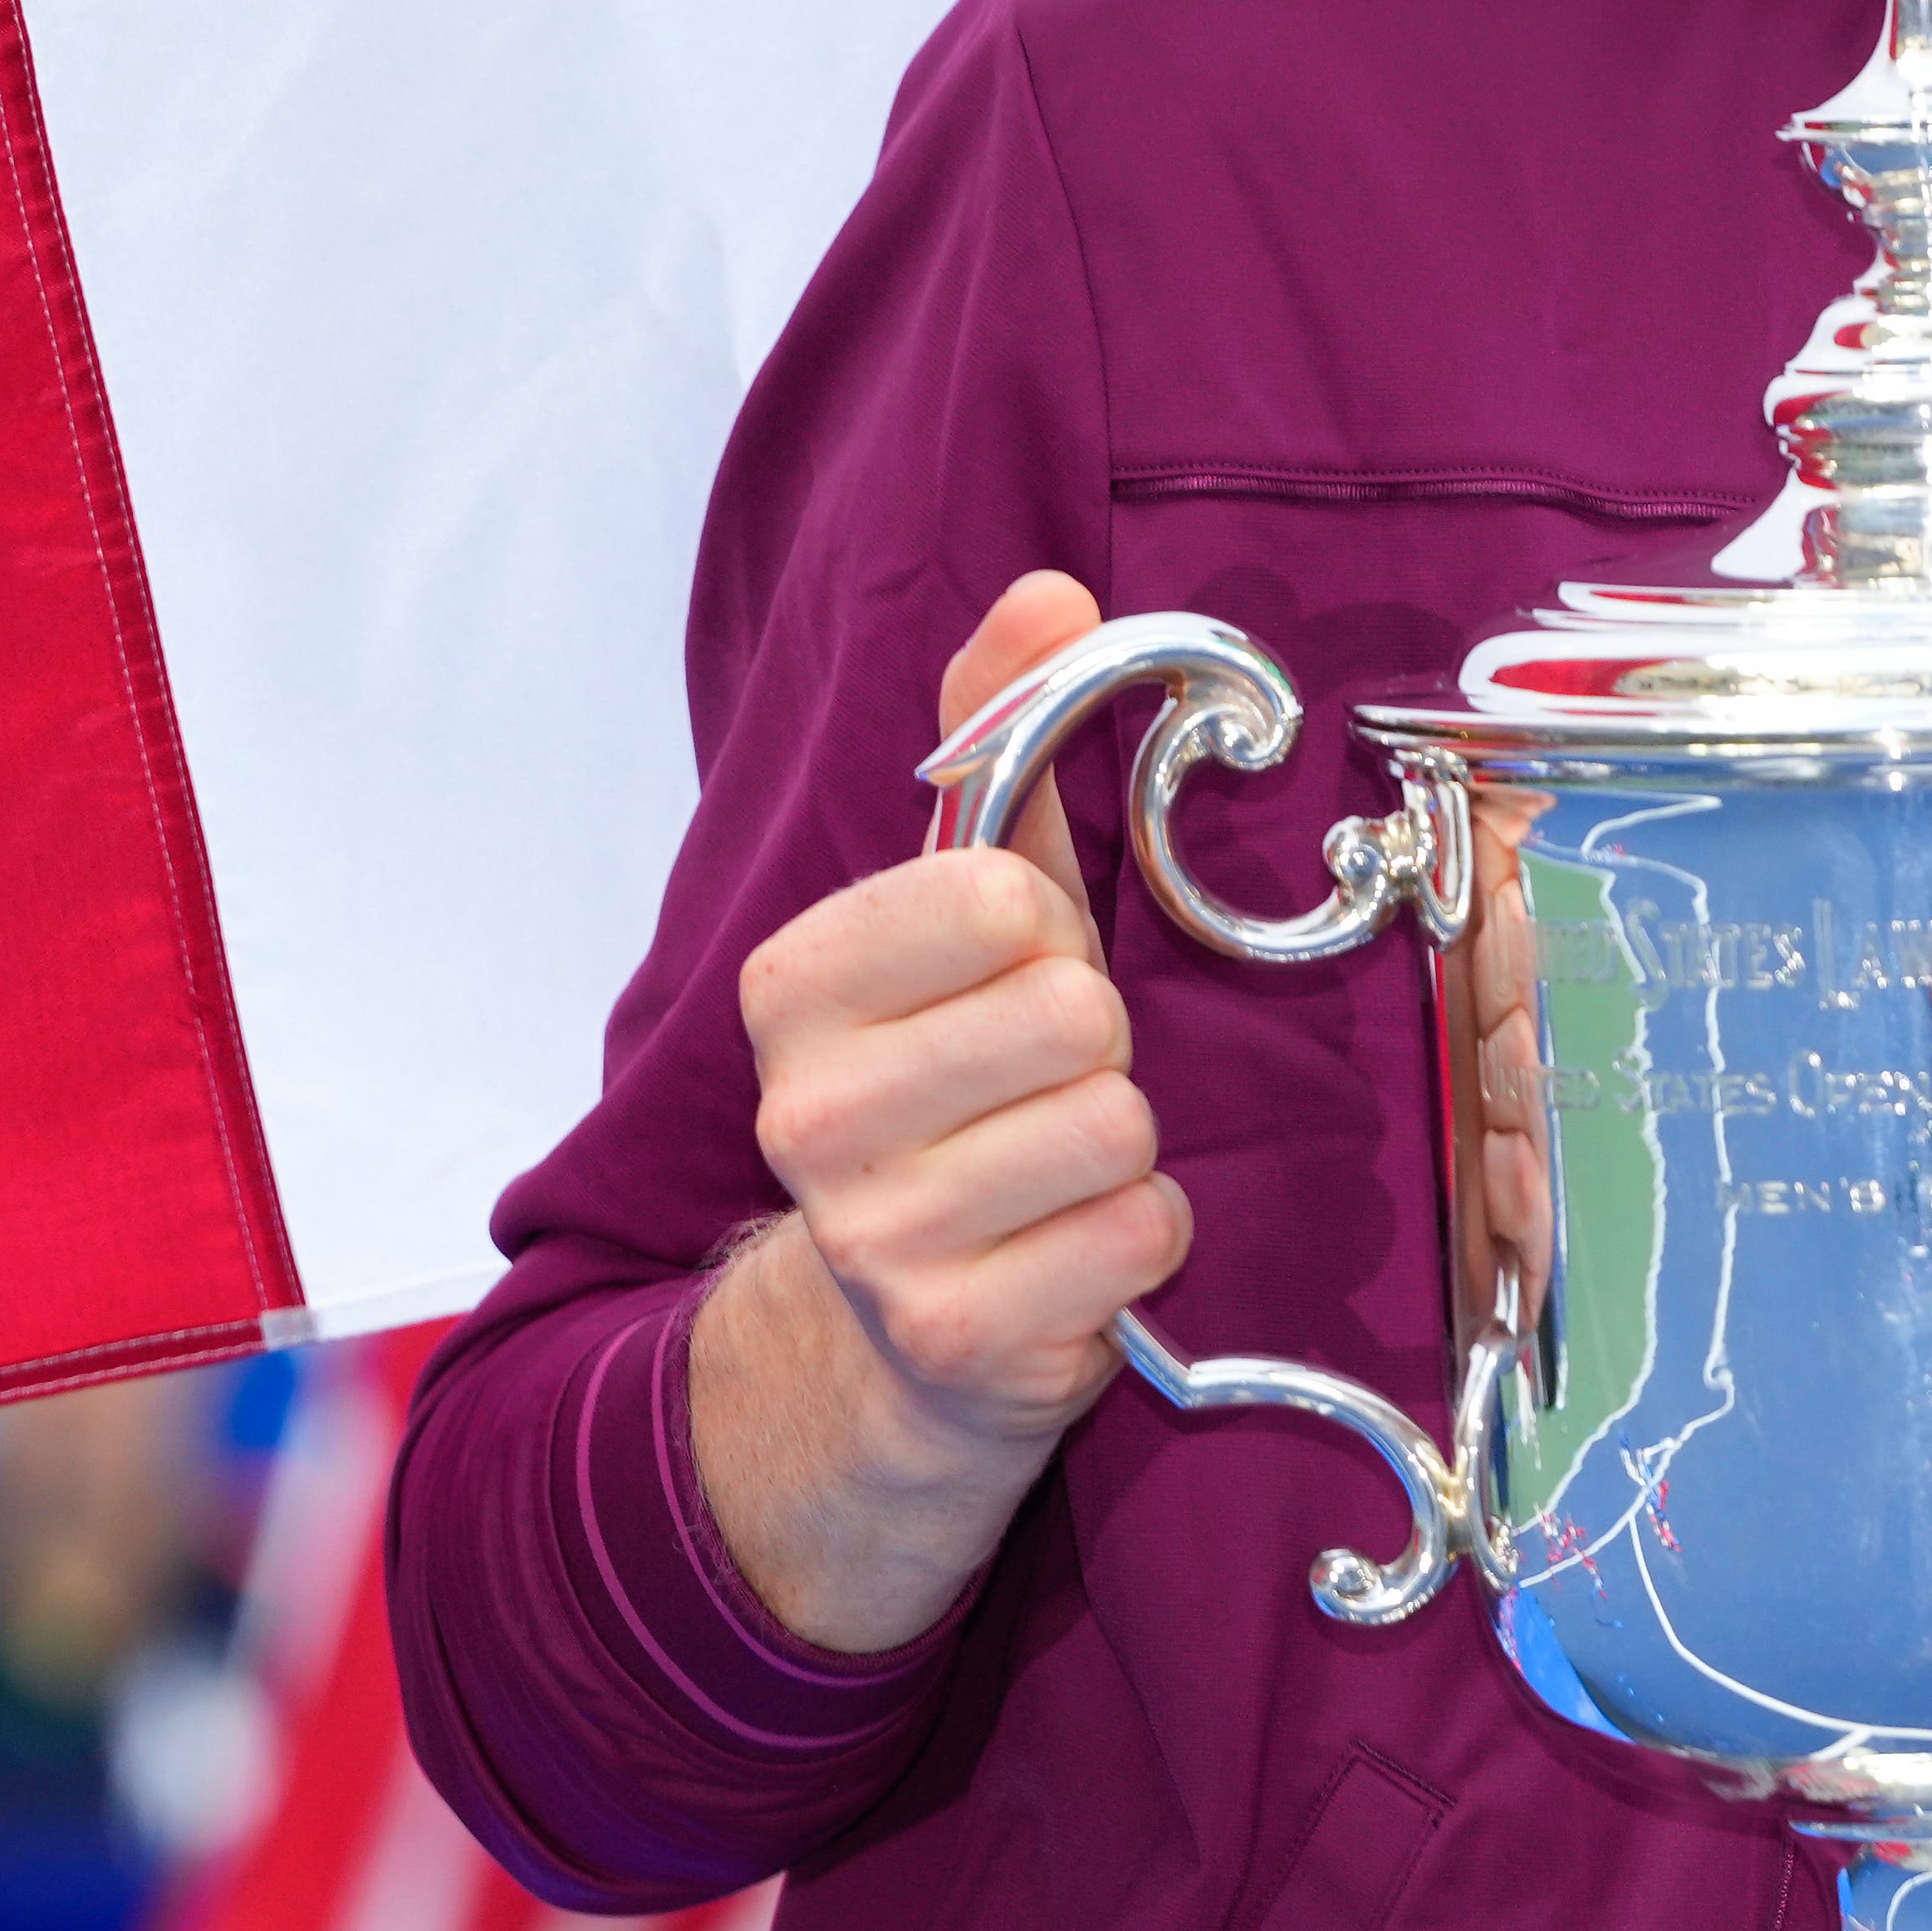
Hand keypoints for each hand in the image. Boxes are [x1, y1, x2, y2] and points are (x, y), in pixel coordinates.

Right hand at [693, 572, 1192, 1648]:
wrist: (901, 1334)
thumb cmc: (959, 1082)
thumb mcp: (967, 907)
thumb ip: (996, 735)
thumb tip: (1052, 590)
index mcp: (791, 985)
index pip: (995, 896)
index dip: (1043, 932)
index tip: (1009, 975)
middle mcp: (804, 1113)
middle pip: (1073, 1015)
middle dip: (1096, 1048)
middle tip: (1044, 1086)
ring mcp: (871, 1237)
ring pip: (1116, 1128)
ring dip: (1124, 1146)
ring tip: (1060, 1167)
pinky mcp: (955, 1340)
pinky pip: (1137, 1236)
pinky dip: (1139, 1240)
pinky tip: (1074, 1248)